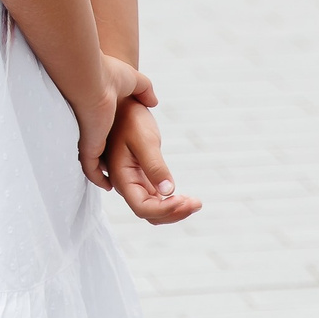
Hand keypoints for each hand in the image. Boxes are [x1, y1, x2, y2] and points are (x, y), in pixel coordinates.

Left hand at [77, 54, 153, 189]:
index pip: (111, 137)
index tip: (137, 156)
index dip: (124, 148)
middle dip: (118, 166)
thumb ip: (144, 90)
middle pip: (104, 154)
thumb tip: (153, 102)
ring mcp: (90, 138)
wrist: (93, 76)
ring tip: (129, 186)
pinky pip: (90, 168)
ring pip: (98, 165)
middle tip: (137, 179)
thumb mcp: (133, 81)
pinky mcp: (88, 146)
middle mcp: (95, 129)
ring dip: (113, 176)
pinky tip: (107, 185)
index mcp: (104, 115)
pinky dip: (99, 178)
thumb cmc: (110, 74)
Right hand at [104, 98, 200, 224]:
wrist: (123, 104)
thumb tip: (167, 192)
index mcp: (121, 176)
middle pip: (149, 213)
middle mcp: (125, 183)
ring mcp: (134, 181)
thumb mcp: (145, 140)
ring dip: (174, 210)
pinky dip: (171, 202)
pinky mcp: (141, 177)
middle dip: (173, 213)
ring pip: (153, 209)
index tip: (185, 200)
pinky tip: (186, 197)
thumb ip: (155, 166)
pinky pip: (156, 199)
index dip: (165, 210)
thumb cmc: (130, 118)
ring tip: (195, 202)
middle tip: (197, 203)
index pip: (142, 208)